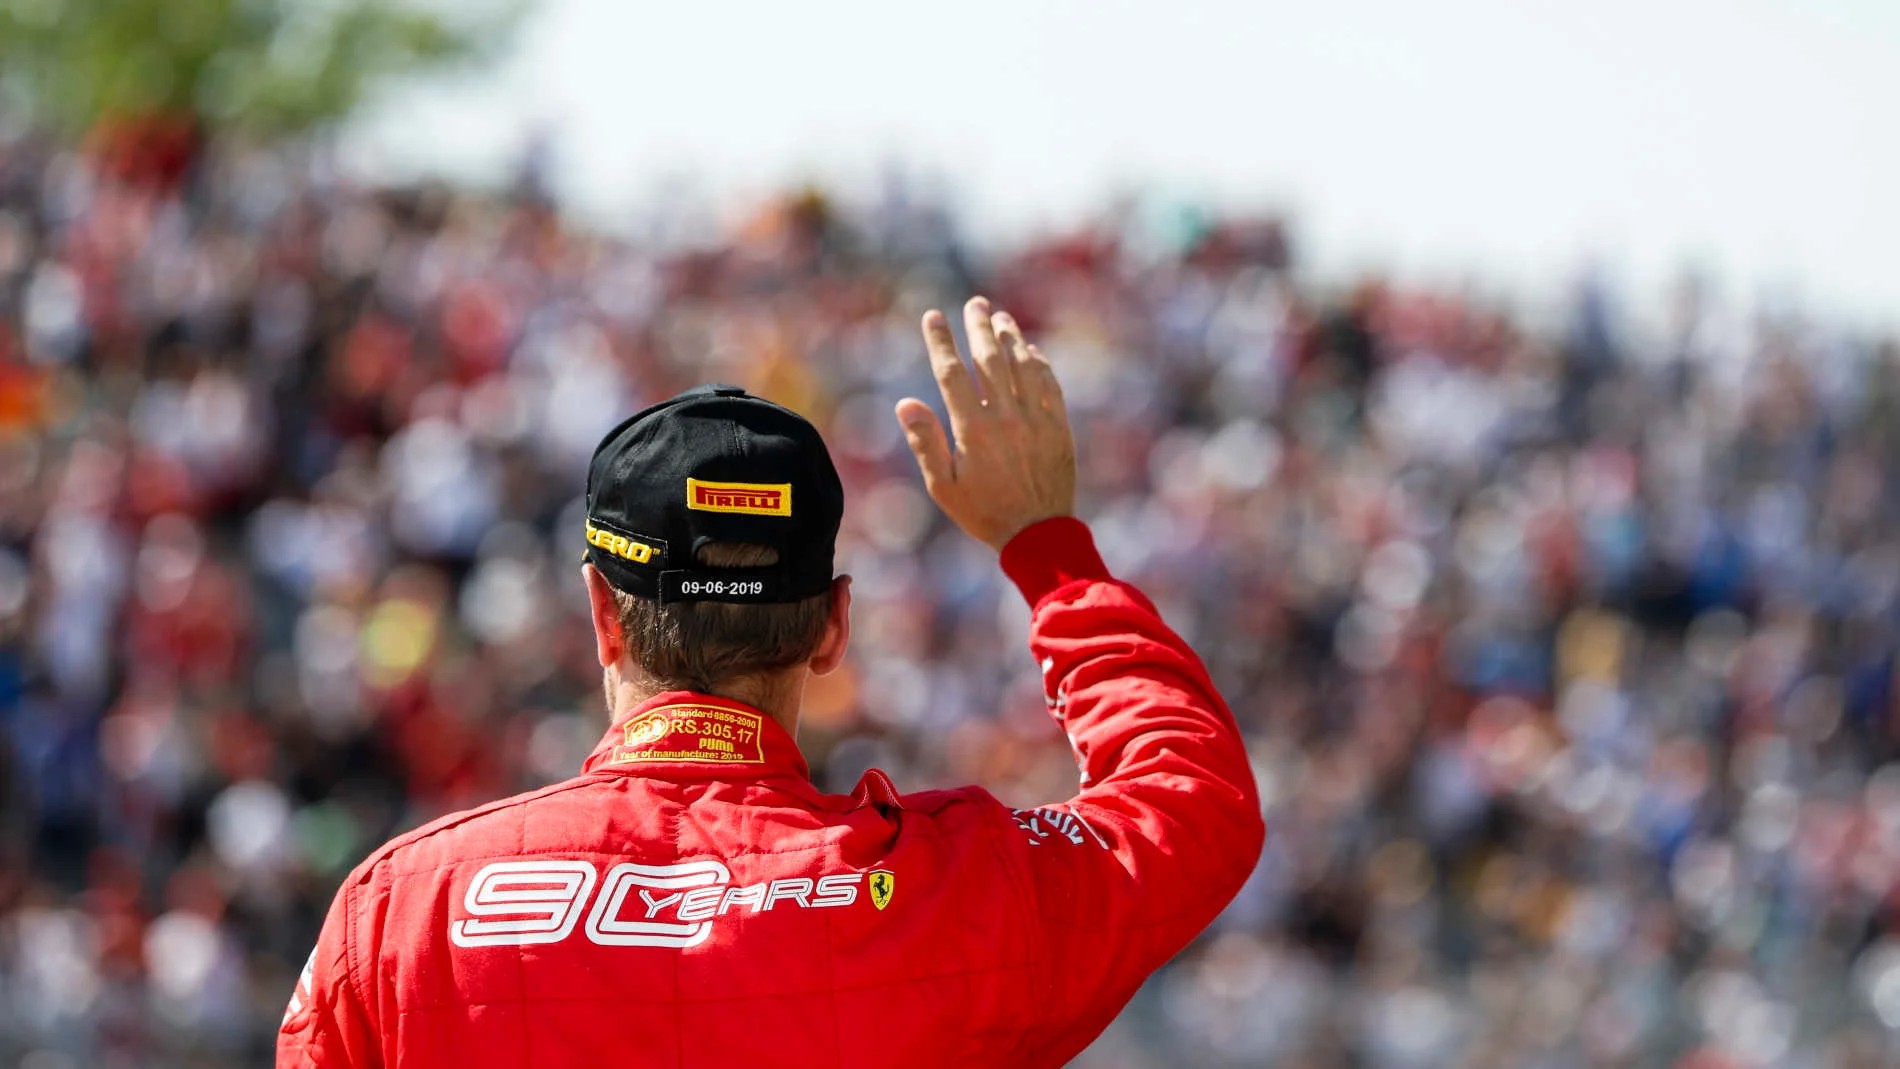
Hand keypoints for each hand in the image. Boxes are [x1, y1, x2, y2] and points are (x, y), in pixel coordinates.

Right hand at [895, 296, 1076, 550]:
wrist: (1039, 536)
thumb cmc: (984, 513)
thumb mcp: (943, 487)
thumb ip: (925, 442)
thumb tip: (905, 403)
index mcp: (973, 429)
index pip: (951, 373)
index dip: (941, 341)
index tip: (933, 317)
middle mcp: (1006, 417)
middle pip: (990, 359)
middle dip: (979, 326)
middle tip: (975, 303)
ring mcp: (1036, 420)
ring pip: (1023, 366)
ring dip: (1011, 338)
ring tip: (1001, 318)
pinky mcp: (1058, 427)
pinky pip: (1049, 385)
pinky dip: (1039, 364)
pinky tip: (1031, 351)